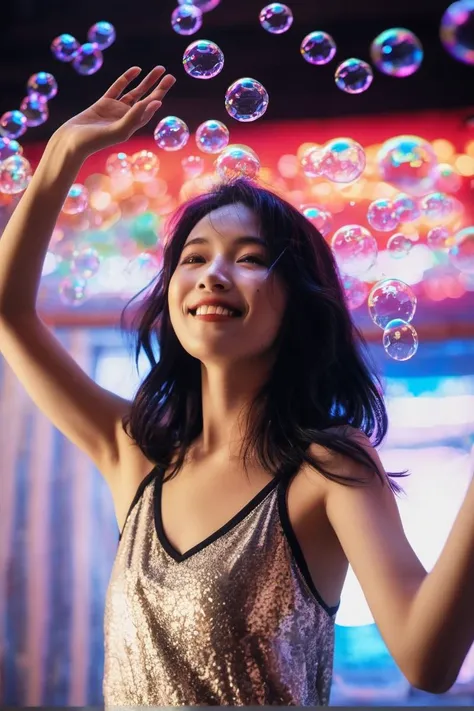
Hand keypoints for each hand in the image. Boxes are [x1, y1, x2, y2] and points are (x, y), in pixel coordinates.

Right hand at [53, 66, 175, 157]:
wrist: (71, 142)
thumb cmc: (94, 141)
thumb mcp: (118, 130)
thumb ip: (136, 117)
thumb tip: (156, 102)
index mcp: (132, 126)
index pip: (150, 109)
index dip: (160, 95)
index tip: (168, 81)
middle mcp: (126, 118)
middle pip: (147, 100)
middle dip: (159, 88)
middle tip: (171, 76)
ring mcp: (115, 110)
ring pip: (135, 92)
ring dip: (147, 82)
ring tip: (159, 69)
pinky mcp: (103, 104)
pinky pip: (118, 88)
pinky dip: (126, 79)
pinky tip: (136, 70)